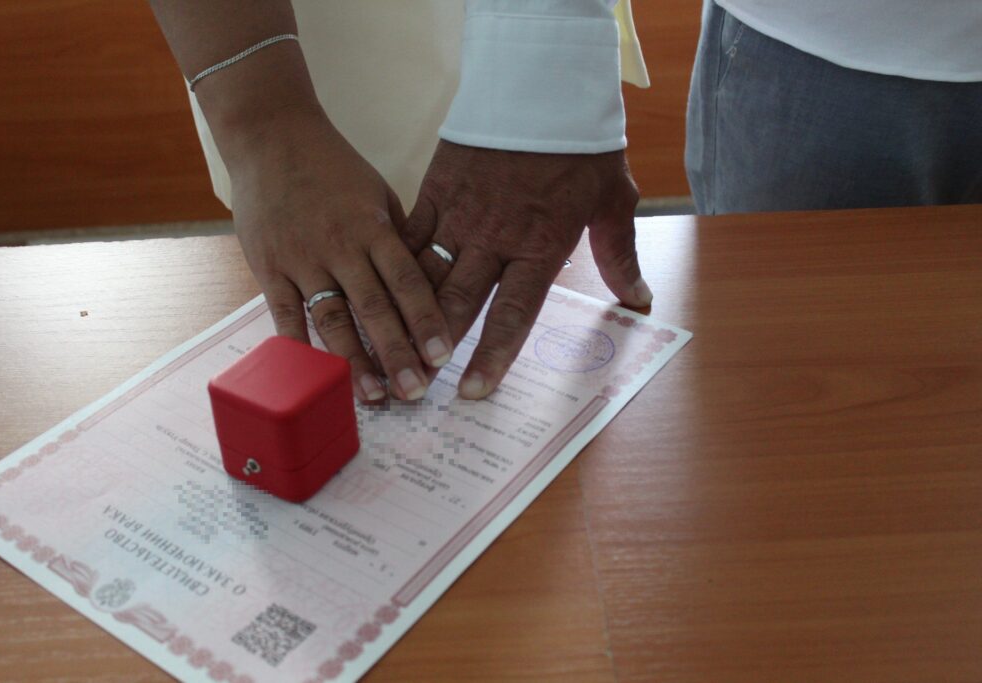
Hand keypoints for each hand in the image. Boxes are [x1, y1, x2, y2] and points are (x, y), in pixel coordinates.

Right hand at [229, 110, 453, 402]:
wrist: (270, 136)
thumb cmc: (332, 167)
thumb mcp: (377, 194)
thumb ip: (398, 240)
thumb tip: (428, 285)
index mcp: (373, 228)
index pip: (408, 283)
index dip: (426, 322)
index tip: (443, 357)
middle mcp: (340, 246)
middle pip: (374, 309)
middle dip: (396, 354)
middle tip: (415, 392)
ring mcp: (301, 259)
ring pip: (332, 319)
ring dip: (353, 361)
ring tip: (372, 396)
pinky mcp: (268, 267)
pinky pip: (284, 315)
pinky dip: (298, 348)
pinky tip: (313, 378)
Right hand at [402, 140, 651, 399]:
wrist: (542, 83)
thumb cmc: (581, 146)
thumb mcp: (613, 199)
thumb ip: (619, 255)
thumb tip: (640, 301)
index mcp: (540, 245)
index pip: (514, 312)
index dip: (493, 355)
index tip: (474, 389)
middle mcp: (495, 238)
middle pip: (462, 302)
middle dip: (440, 345)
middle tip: (421, 382)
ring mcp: (460, 215)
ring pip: (428, 275)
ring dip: (410, 314)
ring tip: (393, 347)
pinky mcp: (436, 190)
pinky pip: (410, 236)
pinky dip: (397, 266)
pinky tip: (381, 291)